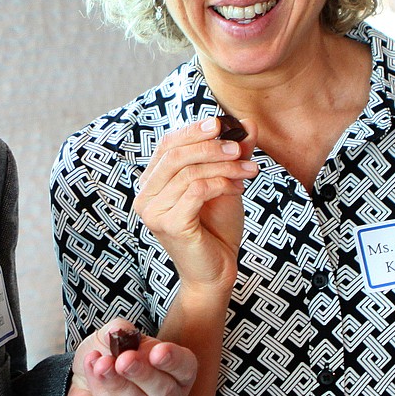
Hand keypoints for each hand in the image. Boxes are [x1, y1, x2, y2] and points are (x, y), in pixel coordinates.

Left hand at [65, 319, 197, 395]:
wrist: (82, 389)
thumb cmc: (108, 360)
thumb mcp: (110, 339)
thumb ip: (118, 330)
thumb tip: (121, 330)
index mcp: (176, 372)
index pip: (186, 367)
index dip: (173, 360)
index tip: (156, 352)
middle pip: (165, 391)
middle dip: (143, 374)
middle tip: (123, 360)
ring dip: (119, 385)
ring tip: (101, 365)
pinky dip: (103, 395)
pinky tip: (93, 374)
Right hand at [133, 117, 257, 292]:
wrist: (216, 272)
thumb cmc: (216, 230)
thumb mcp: (225, 184)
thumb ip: (231, 155)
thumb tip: (246, 122)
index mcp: (153, 184)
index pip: (167, 146)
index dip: (192, 131)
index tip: (220, 123)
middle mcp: (146, 196)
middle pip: (175, 155)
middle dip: (210, 146)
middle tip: (240, 148)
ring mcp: (154, 211)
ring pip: (189, 173)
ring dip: (224, 167)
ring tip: (249, 171)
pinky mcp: (169, 224)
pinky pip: (197, 191)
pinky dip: (222, 184)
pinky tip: (239, 190)